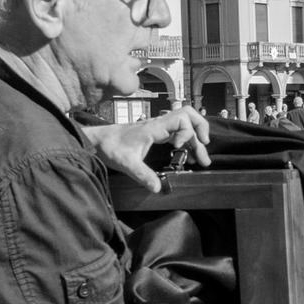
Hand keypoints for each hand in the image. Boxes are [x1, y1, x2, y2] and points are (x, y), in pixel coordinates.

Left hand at [84, 109, 211, 191]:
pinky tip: (188, 156)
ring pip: (185, 124)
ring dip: (195, 138)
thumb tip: (158, 188)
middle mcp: (159, 124)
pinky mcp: (156, 133)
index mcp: (154, 127)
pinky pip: (177, 132)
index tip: (178, 149)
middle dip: (200, 130)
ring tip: (201, 159)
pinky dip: (186, 141)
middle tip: (204, 149)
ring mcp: (158, 127)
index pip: (182, 118)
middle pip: (189, 116)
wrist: (98, 140)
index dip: (186, 133)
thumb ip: (142, 175)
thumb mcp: (126, 163)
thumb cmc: (110, 147)